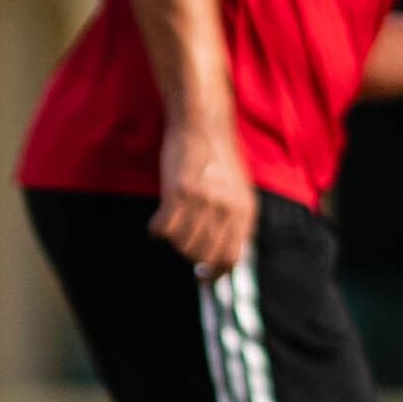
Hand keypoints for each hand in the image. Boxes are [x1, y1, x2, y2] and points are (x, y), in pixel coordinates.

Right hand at [152, 123, 259, 278]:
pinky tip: (158, 221)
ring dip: (173, 241)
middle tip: (182, 243)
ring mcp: (202, 201)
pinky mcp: (179, 192)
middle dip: (190, 255)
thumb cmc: (219, 157)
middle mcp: (226, 209)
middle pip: (203, 255)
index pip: (232, 258)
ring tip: (172, 226)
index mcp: (245, 211)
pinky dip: (157, 229)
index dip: (215, 272)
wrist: (203, 125)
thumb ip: (236, 221)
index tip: (203, 276)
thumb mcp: (239, 190)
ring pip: (182, 244)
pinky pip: (163, 228)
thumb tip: (226, 255)